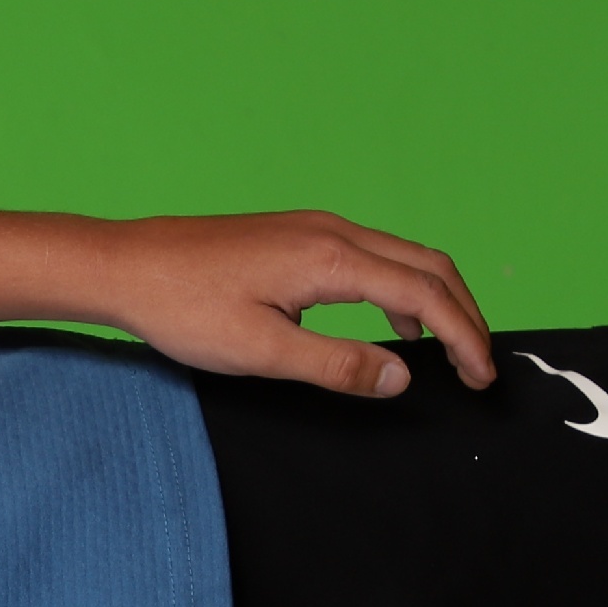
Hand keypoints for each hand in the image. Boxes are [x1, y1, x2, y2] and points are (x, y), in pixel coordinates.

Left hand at [93, 211, 496, 396]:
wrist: (126, 267)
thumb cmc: (183, 308)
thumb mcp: (261, 352)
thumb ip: (336, 365)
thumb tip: (402, 376)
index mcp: (329, 259)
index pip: (424, 295)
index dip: (464, 338)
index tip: (481, 378)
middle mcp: (331, 232)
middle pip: (428, 266)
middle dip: (464, 314)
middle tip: (479, 366)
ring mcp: (314, 228)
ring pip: (403, 258)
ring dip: (435, 301)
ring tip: (446, 351)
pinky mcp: (297, 236)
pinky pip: (372, 257)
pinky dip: (400, 290)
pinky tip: (391, 327)